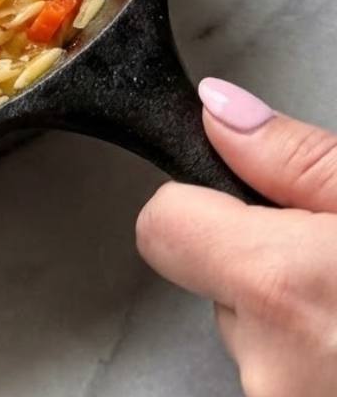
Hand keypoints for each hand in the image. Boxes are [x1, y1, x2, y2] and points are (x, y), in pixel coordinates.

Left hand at [136, 78, 336, 396]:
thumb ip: (298, 160)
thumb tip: (219, 111)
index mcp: (280, 290)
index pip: (162, 225)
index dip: (201, 206)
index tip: (249, 207)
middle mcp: (269, 372)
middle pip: (215, 288)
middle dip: (268, 274)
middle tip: (334, 267)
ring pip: (259, 344)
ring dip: (301, 326)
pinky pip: (286, 379)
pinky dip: (318, 364)